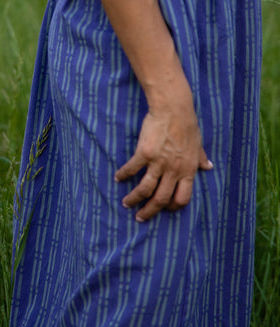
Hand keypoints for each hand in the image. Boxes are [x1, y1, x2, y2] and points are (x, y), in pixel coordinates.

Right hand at [114, 79, 212, 221]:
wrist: (173, 108)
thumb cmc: (187, 124)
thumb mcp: (198, 144)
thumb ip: (201, 158)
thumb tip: (209, 167)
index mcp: (188, 171)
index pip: (182, 199)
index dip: (171, 207)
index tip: (163, 209)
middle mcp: (173, 171)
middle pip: (160, 199)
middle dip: (149, 212)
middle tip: (140, 217)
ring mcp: (158, 163)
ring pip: (145, 189)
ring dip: (134, 199)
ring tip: (126, 203)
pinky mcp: (144, 153)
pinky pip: (132, 169)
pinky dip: (124, 175)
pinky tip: (118, 178)